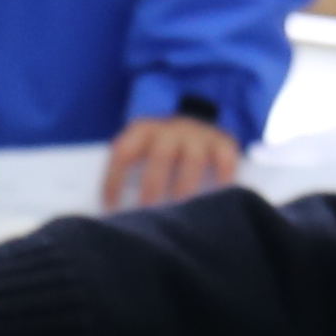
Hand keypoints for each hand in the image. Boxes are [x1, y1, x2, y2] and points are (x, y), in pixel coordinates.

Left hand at [104, 113, 244, 209]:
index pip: (124, 152)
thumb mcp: (144, 152)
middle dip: (152, 188)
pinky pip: (225, 161)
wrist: (198, 121)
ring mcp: (199, 135)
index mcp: (143, 130)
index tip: (111, 208)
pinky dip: (223, 181)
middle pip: (160, 156)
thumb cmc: (161, 152)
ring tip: (182, 214)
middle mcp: (171, 129)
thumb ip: (131, 174)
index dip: (114, 179)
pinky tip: (218, 202)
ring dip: (185, 188)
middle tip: (148, 215)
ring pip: (192, 159)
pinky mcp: (224, 143)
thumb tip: (113, 213)